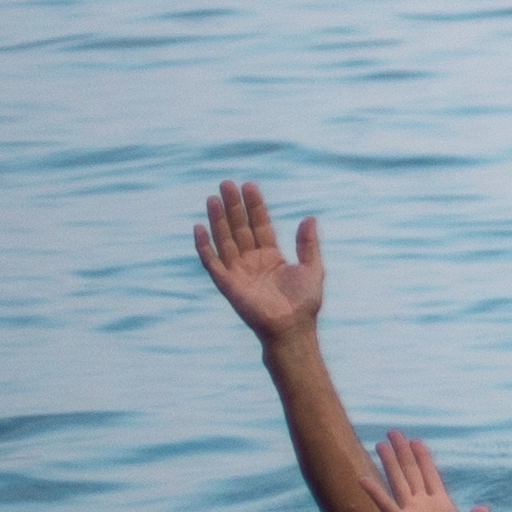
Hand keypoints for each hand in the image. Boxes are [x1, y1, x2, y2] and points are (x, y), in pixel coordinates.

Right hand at [196, 183, 329, 342]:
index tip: (249, 186)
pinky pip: (211, 262)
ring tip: (213, 197)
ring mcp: (237, 271)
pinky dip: (204, 246)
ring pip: (224, 239)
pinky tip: (199, 227)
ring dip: (217, 219)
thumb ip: (307, 243)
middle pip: (239, 227)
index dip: (254, 206)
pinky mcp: (227, 283)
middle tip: (226, 183)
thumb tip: (309, 217)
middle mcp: (251, 261)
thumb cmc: (304, 302)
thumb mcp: (312, 268)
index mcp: (271, 256)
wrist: (293, 328)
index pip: (259, 225)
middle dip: (233, 206)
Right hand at [367, 428, 491, 511]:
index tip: (416, 441)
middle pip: (412, 473)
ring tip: (379, 443)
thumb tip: (482, 508)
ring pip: (399, 482)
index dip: (423, 458)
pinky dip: (376, 492)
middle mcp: (425, 508)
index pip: (430, 476)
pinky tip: (363, 478)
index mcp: (443, 508)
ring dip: (389, 463)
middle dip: (403, 453)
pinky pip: (387, 506)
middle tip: (393, 432)